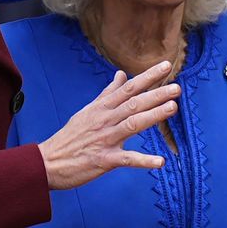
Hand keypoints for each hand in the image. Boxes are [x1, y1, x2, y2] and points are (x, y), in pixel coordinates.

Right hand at [37, 60, 180, 189]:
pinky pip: (126, 159)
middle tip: (177, 88)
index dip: (148, 76)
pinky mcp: (104, 160)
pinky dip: (143, 161)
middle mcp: (105, 119)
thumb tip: (122, 74)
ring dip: (153, 116)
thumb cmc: (71, 136)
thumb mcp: (88, 110)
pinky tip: (160, 161)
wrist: (48, 162)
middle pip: (134, 103)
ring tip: (172, 108)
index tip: (167, 65)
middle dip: (156, 94)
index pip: (129, 87)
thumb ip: (108, 93)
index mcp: (103, 107)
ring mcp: (105, 139)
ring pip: (132, 124)